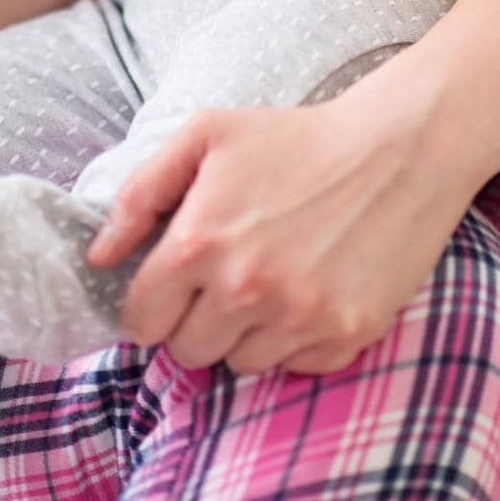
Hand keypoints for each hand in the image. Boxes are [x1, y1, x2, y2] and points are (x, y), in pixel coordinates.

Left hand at [87, 86, 474, 375]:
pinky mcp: (345, 334)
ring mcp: (298, 318)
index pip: (141, 321)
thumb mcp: (209, 133)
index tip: (179, 280)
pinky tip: (313, 286)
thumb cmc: (298, 136)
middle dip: (199, 317)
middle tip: (232, 273)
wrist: (399, 146)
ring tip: (276, 275)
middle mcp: (245, 289)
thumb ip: (142, 192)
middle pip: (187, 351)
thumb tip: (100, 256)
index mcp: (200, 242)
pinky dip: (296, 337)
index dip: (155, 300)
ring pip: (240, 364)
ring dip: (247, 331)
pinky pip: (294, 367)